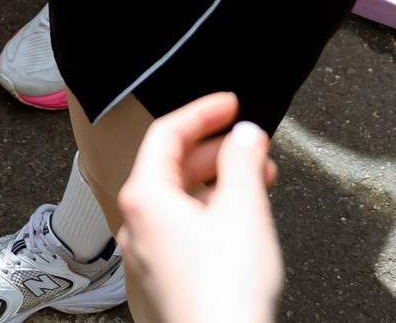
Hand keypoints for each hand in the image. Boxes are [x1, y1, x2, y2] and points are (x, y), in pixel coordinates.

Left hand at [116, 93, 282, 322]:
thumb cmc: (225, 291)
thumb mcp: (243, 207)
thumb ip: (244, 160)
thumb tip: (245, 135)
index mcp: (145, 198)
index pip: (166, 133)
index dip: (202, 111)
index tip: (229, 103)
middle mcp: (137, 224)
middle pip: (172, 166)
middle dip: (216, 149)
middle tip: (250, 142)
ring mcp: (148, 253)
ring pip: (180, 199)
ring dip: (218, 181)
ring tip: (258, 178)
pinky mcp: (165, 276)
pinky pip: (183, 228)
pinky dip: (212, 211)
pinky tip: (243, 217)